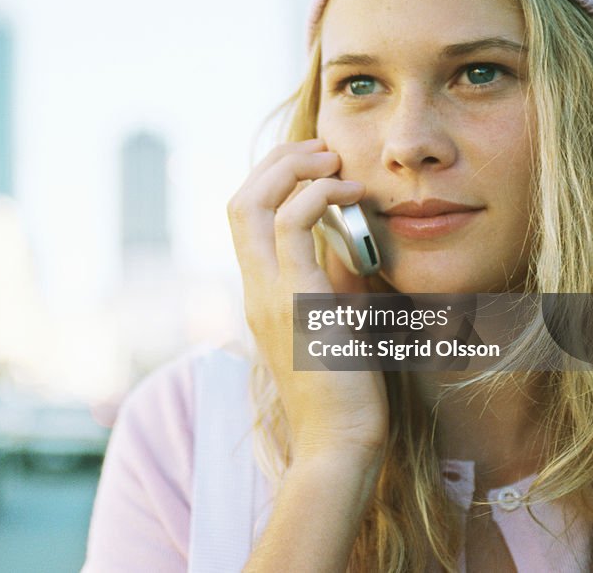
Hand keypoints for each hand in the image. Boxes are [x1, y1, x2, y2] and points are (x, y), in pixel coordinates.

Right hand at [227, 138, 389, 461]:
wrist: (338, 443)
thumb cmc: (344, 389)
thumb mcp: (333, 321)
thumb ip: (330, 280)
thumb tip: (349, 240)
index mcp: (261, 292)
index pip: (245, 218)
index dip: (272, 178)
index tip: (314, 165)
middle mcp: (255, 287)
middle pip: (239, 200)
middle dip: (277, 161)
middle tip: (320, 148)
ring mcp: (269, 293)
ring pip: (251, 202)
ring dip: (292, 167)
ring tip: (332, 160)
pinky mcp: (298, 299)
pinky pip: (291, 224)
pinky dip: (319, 195)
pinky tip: (353, 195)